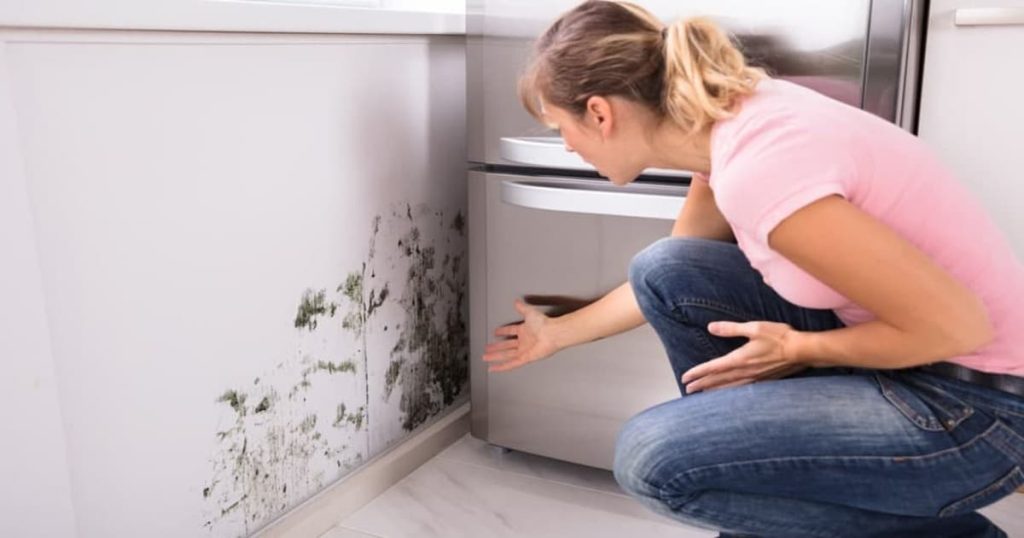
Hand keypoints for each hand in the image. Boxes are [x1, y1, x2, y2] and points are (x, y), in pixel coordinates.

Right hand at [483, 298, 561, 371]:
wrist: (553, 333)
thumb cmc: (545, 324)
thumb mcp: (529, 313)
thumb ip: (521, 308)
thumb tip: (517, 302)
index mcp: (525, 331)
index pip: (511, 331)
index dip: (503, 332)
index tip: (496, 332)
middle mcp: (525, 341)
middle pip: (506, 346)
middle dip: (496, 348)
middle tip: (487, 349)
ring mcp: (525, 351)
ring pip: (507, 355)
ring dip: (495, 357)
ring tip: (485, 358)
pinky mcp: (526, 358)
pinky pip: (511, 364)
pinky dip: (502, 366)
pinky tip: (494, 368)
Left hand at [680, 320, 806, 393]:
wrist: (802, 351)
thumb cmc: (779, 337)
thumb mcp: (754, 328)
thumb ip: (731, 329)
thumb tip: (711, 327)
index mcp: (739, 359)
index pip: (713, 368)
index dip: (697, 373)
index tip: (685, 378)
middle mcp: (745, 372)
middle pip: (718, 380)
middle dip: (701, 384)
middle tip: (687, 389)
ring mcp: (754, 378)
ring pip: (728, 387)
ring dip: (713, 390)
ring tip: (702, 393)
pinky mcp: (763, 380)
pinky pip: (740, 389)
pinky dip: (729, 391)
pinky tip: (727, 393)